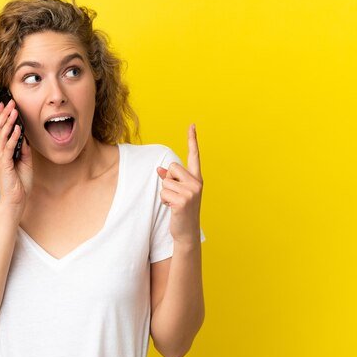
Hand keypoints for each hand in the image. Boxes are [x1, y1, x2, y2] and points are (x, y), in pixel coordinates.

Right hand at [0, 100, 32, 209]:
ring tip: (13, 111)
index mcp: (2, 151)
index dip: (2, 116)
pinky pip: (8, 147)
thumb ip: (23, 149)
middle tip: (10, 101)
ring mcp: (0, 157)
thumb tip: (24, 137)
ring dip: (8, 122)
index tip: (5, 104)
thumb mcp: (25, 161)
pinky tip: (18, 128)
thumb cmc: (19, 182)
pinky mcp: (4, 164)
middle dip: (4, 114)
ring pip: (2, 135)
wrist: (16, 199)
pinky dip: (13, 137)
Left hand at [157, 124, 202, 246]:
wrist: (186, 232)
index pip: (194, 155)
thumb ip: (171, 179)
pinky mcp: (183, 201)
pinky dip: (164, 200)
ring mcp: (191, 192)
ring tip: (174, 203)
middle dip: (168, 179)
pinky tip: (172, 208)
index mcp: (197, 178)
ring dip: (165, 193)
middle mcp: (197, 183)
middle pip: (172, 167)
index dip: (192, 139)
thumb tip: (159, 169)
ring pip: (165, 181)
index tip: (192, 125)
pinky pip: (163, 192)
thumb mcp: (178, 192)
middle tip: (175, 194)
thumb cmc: (181, 210)